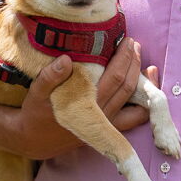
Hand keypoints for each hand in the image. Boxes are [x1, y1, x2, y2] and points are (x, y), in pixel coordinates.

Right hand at [8, 39, 152, 158]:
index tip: (128, 41)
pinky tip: (147, 89)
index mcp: (86, 104)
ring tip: (145, 62)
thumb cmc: (36, 112)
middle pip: (127, 86)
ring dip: (141, 80)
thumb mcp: (37, 92)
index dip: (124, 58)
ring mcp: (107, 124)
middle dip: (133, 63)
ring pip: (134, 101)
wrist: (34, 140)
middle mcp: (101, 115)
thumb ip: (50, 76)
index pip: (114, 77)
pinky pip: (133, 118)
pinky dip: (144, 105)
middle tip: (135, 44)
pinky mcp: (108, 129)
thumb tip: (65, 59)